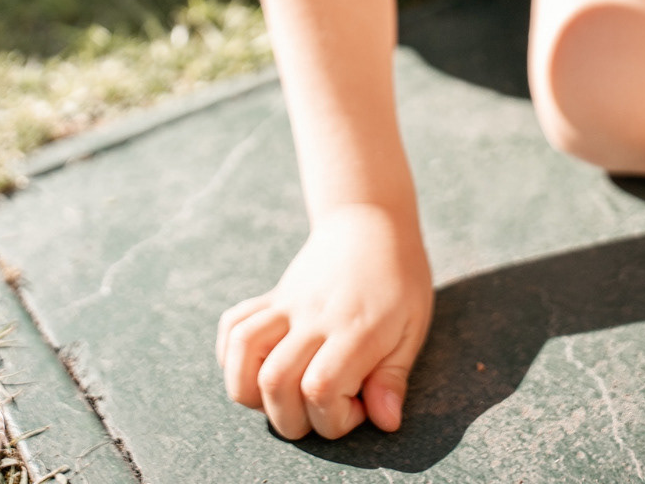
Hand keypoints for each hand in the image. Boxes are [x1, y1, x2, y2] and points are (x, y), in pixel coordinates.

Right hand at [216, 203, 433, 440]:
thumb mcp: (413, 327)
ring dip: (252, 392)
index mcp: (354, 328)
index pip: (320, 389)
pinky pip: (233, 326)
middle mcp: (313, 316)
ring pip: (243, 352)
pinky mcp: (272, 298)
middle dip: (293, 420)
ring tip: (286, 395)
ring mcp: (287, 304)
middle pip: (275, 382)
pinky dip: (232, 357)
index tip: (358, 408)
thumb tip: (385, 423)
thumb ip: (394, 377)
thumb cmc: (400, 277)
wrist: (370, 220)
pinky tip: (259, 369)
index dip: (333, 420)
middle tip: (323, 408)